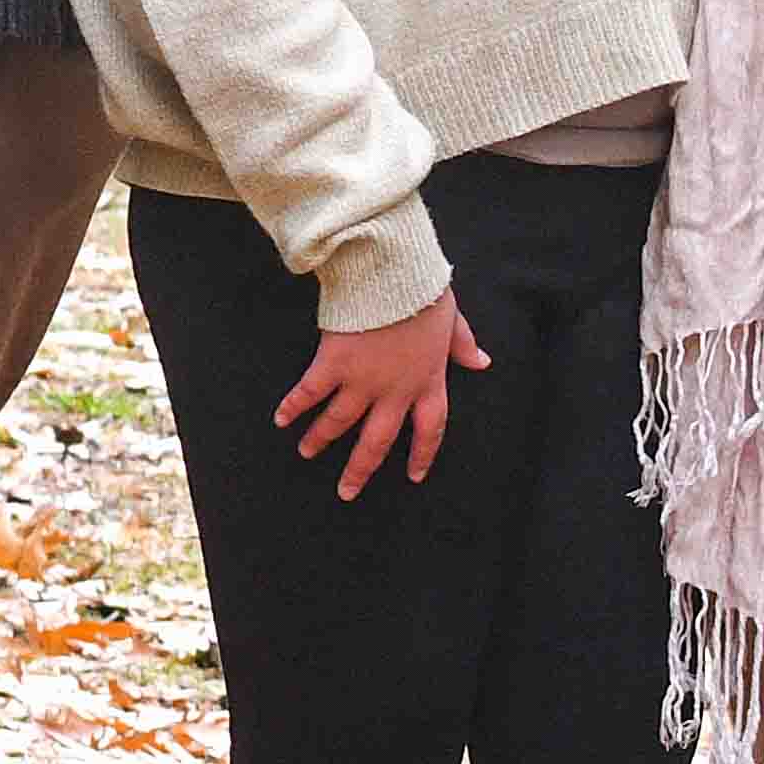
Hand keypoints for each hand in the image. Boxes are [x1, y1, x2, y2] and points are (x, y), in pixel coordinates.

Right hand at [269, 292, 489, 495]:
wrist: (392, 272)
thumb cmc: (423, 290)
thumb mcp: (452, 318)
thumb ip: (463, 344)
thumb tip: (482, 362)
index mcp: (428, 380)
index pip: (430, 429)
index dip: (422, 454)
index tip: (414, 475)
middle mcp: (395, 390)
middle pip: (378, 441)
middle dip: (360, 469)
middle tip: (346, 491)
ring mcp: (362, 380)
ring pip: (339, 422)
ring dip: (320, 439)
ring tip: (306, 452)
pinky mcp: (334, 363)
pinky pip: (311, 392)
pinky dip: (294, 406)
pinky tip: (281, 419)